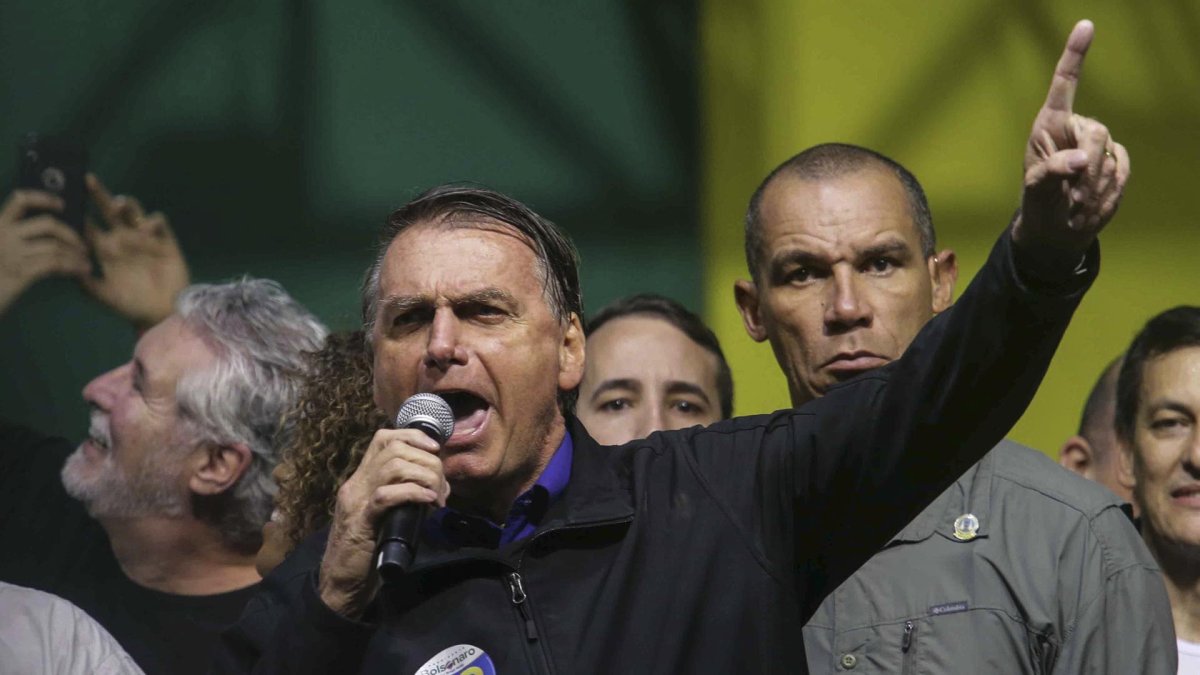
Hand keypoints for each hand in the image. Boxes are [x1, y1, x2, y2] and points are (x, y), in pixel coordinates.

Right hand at [0, 190, 90, 315]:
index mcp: (0, 226)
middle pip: (48, 223)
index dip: (44, 198)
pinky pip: (55, 264)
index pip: (21, 200)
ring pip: (55, 246)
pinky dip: (73, 266)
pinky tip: (82, 270)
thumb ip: (21, 234)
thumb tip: (57, 224)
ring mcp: (12, 254)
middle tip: (83, 245)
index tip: (62, 204)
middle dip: (71, 233)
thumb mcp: (3, 248)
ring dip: (76, 254)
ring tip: (85, 261)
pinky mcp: (21, 272)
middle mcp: (4, 236)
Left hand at [81, 175, 189, 330]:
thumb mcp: (104, 295)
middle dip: (98, 195)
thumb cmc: (130, 304)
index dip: (78, 212)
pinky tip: (146, 229)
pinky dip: (152, 222)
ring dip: (126, 204)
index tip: (65, 199)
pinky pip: (158, 223)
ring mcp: (144, 237)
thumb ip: (87, 283)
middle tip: (87, 180)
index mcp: (105, 249)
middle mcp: (122, 238)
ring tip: (117, 204)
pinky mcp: (164, 240)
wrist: (161, 312)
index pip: (88, 225)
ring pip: (133, 212)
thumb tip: (69, 266)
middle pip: (108, 211)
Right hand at [318, 428, 448, 618]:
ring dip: (424, 476)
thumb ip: (402, 498)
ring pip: (393, 466)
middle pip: (394, 449)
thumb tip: (436, 487)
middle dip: (426, 461)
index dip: (413, 436)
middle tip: (441, 486)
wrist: (341, 585)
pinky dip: (412, 493)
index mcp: (361, 481)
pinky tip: (428, 501)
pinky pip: (386, 496)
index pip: (383, 439)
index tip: (435, 449)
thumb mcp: (386, 516)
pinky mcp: (360, 523)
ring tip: (436, 496)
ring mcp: (356, 502)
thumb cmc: (367, 552)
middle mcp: (356, 485)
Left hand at [1014, 20, 1129, 261]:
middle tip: (1070, 191)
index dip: (1075, 56)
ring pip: (1110, 154)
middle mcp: (1074, 129)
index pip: (1064, 86)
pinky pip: (1121, 168)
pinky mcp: (1114, 160)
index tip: (1085, 26)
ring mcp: (1096, 144)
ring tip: (1075, 197)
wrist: (1058, 229)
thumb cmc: (1039, 206)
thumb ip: (1052, 173)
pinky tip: (1092, 196)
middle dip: (1087, 165)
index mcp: (1049, 127)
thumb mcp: (1036, 193)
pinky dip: (1110, 187)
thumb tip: (1079, 159)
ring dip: (1095, 182)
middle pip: (1097, 132)